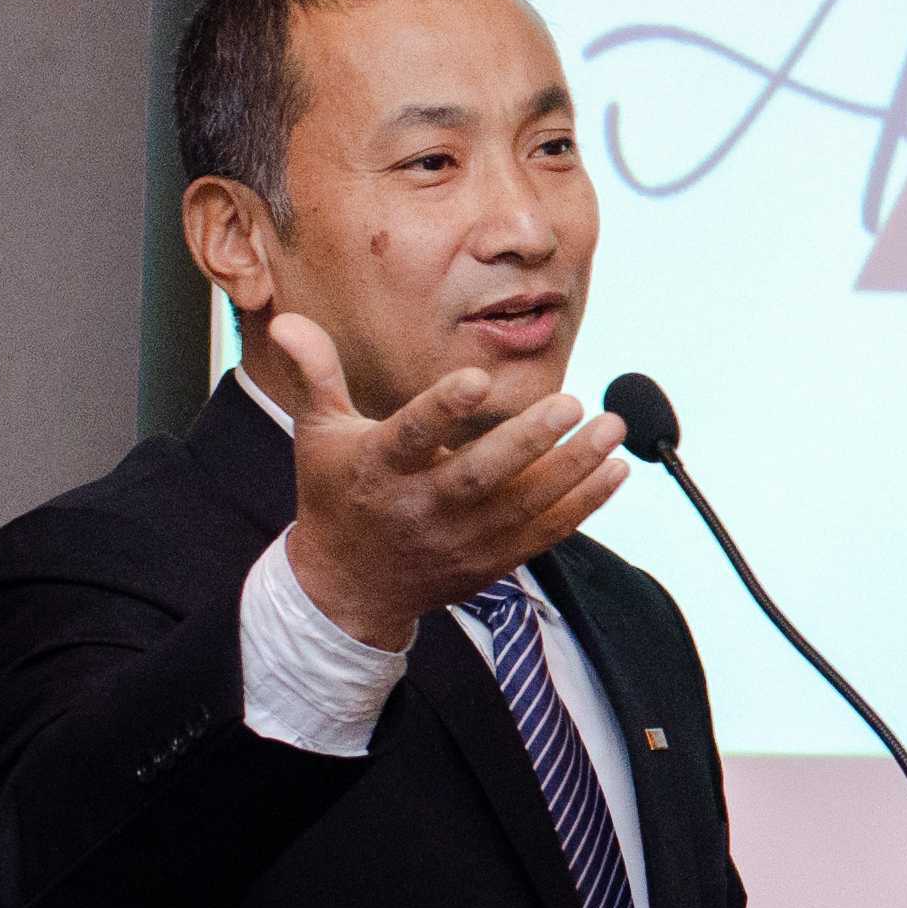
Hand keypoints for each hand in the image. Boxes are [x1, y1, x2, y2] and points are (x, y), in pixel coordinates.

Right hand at [256, 310, 629, 649]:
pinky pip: (544, 534)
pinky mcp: (490, 562)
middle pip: (479, 477)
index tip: (477, 377)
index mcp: (378, 469)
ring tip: (612, 428)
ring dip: (573, 469)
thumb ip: (316, 373)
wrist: (348, 589)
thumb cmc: (337, 496)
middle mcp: (421, 508)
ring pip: (523, 506)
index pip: (411, 436)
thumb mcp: (319, 434)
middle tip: (572, 401)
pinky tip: (616, 470)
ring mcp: (460, 540)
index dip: (442, 409)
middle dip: (528, 441)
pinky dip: (583, 505)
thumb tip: (291, 318)